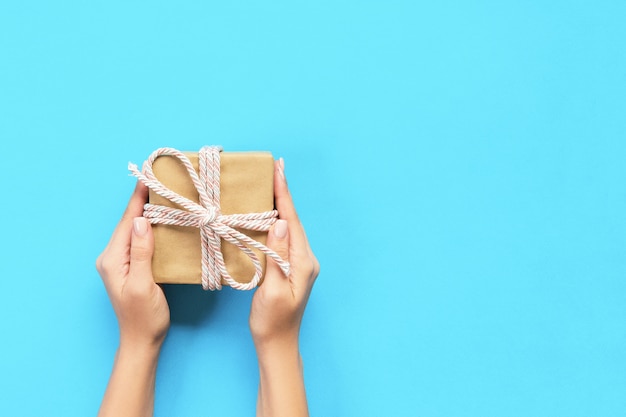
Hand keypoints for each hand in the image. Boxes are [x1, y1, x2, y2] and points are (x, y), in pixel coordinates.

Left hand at [96, 182, 169, 348]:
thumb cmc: (144, 316)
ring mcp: (120, 261)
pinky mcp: (130, 265)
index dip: (138, 198)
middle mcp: (112, 256)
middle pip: (129, 222)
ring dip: (147, 211)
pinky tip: (160, 219)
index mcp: (112, 258)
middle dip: (143, 200)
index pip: (127, 221)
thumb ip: (141, 252)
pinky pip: (139, 239)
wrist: (142, 340)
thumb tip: (142, 220)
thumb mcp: (144, 284)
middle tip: (159, 179)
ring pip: (134, 229)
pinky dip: (150, 226)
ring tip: (161, 193)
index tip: (148, 176)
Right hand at [249, 158, 319, 416]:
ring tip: (270, 185)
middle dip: (283, 195)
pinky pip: (284, 238)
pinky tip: (267, 216)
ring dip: (280, 206)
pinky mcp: (292, 268)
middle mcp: (306, 259)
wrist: (278, 344)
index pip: (292, 221)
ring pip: (289, 228)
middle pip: (293, 220)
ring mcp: (300, 263)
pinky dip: (276, 222)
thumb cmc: (273, 321)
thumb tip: (279, 224)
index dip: (284, 195)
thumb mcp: (273, 290)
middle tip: (274, 170)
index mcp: (303, 262)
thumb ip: (277, 256)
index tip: (279, 171)